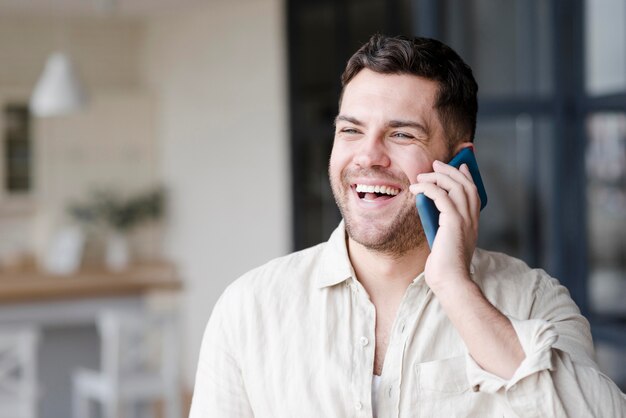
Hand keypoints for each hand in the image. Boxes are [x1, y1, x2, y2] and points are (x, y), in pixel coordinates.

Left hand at [409, 160, 480, 289]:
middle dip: (451, 170)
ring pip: (455, 186)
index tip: (459, 166)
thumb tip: (429, 209)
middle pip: (466, 185)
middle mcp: (472, 219)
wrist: (450, 281)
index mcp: (473, 223)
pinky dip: (428, 188)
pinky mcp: (454, 222)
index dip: (466, 177)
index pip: (474, 192)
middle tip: (436, 164)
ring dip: (438, 177)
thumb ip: (443, 225)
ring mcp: (465, 220)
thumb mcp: (445, 240)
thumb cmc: (445, 265)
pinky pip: (441, 196)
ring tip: (422, 175)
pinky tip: (416, 189)